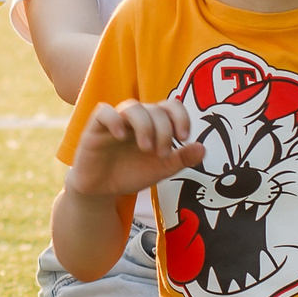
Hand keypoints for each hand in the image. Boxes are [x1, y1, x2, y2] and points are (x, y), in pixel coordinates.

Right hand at [65, 99, 204, 198]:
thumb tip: (202, 148)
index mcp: (154, 123)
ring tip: (146, 148)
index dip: (180, 117)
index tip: (183, 138)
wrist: (102, 190)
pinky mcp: (95, 128)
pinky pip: (104, 112)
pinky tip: (121, 137)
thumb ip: (181, 159)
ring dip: (145, 126)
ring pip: (133, 107)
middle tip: (161, 154)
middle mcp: (136, 118)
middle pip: (155, 109)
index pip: (171, 106)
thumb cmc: (131, 173)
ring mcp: (116, 121)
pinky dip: (115, 120)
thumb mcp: (161, 169)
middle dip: (163, 131)